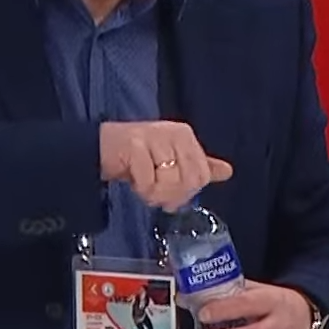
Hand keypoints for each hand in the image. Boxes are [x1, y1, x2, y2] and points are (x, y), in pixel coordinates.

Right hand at [100, 121, 233, 211]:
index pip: (202, 176)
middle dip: (170, 195)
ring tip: (142, 183)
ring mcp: (154, 137)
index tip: (171, 194)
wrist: (100, 149)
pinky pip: (147, 181)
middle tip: (154, 191)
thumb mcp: (172, 161)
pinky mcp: (134, 145)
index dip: (186, 193)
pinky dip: (139, 188)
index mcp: (185, 136)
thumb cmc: (137, 157)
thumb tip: (228, 172)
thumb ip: (199, 167)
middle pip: (189, 180)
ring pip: (169, 182)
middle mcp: (174, 133)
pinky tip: (132, 179)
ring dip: (153, 193)